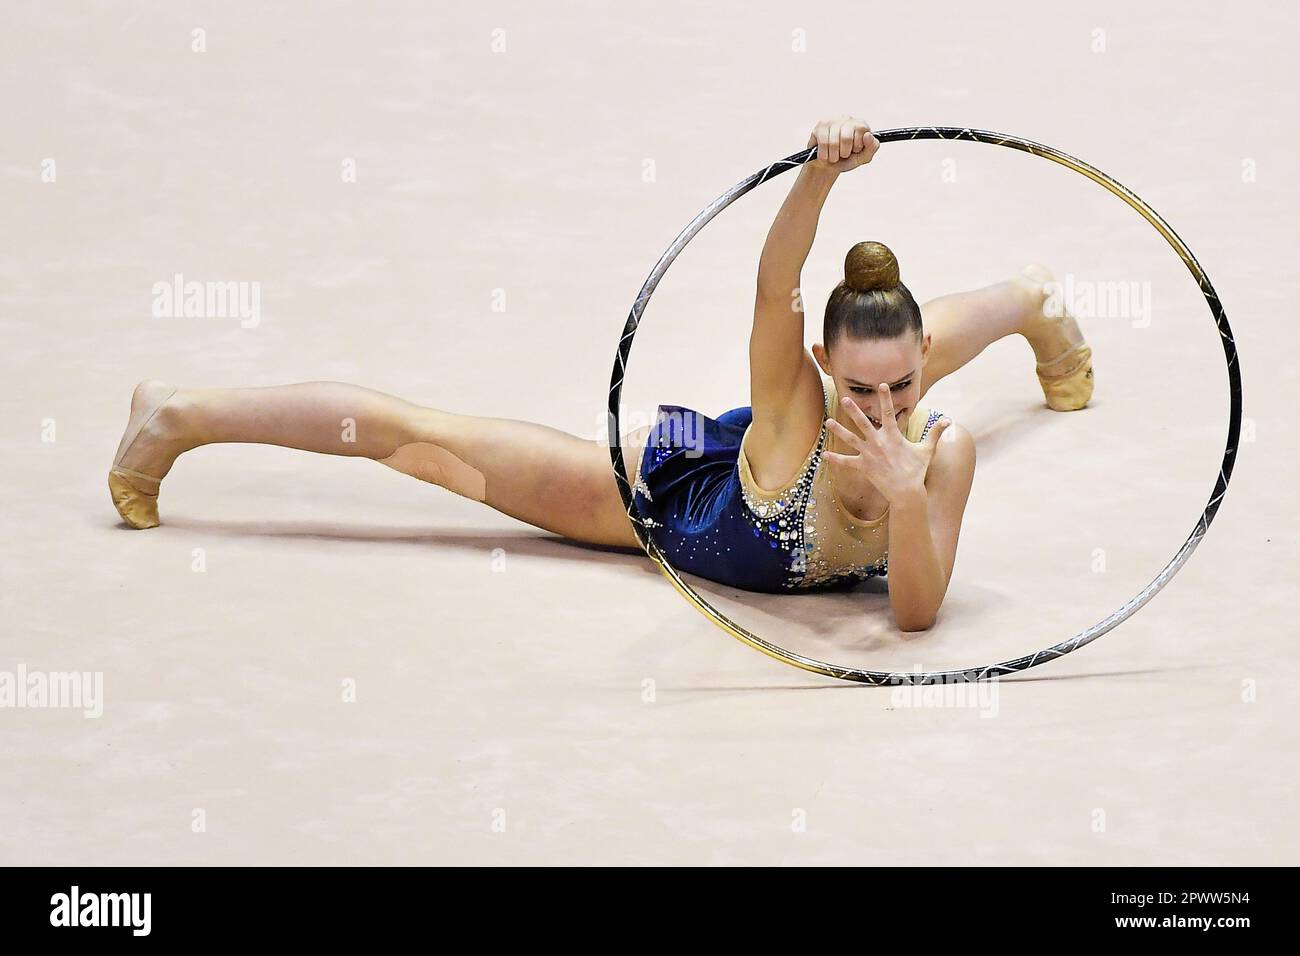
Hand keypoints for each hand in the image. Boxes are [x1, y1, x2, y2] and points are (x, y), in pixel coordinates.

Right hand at [806, 116, 879, 172]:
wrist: (827, 167)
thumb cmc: (846, 160)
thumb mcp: (863, 157)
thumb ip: (872, 147)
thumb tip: (868, 135)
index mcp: (860, 124)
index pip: (861, 129)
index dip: (857, 145)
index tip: (854, 149)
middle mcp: (847, 118)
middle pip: (846, 137)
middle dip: (844, 153)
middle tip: (843, 154)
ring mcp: (832, 120)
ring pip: (833, 142)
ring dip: (833, 156)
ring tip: (833, 156)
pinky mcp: (820, 127)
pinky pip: (823, 143)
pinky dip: (824, 155)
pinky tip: (825, 155)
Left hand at [823, 384, 951, 503]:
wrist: (907, 492)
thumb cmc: (917, 471)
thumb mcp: (927, 450)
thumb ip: (935, 433)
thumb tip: (949, 420)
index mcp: (893, 436)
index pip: (889, 412)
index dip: (885, 398)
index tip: (881, 384)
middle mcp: (879, 442)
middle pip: (863, 422)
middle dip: (853, 410)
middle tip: (844, 399)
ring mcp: (869, 454)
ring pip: (851, 439)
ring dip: (839, 431)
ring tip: (827, 423)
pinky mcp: (863, 467)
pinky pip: (846, 462)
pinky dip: (835, 459)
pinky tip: (823, 455)